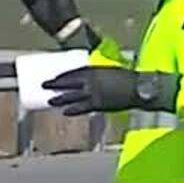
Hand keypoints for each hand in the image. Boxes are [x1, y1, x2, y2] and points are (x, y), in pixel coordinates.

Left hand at [43, 66, 176, 115]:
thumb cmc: (127, 78)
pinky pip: (82, 108)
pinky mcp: (99, 104)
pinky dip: (73, 110)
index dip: (63, 76)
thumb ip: (98, 75)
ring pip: (73, 96)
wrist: (139, 88)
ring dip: (60, 99)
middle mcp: (92, 81)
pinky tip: (65, 112)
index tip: (54, 78)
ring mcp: (94, 93)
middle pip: (69, 83)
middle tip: (44, 86)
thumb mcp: (110, 71)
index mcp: (95, 70)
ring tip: (50, 101)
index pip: (74, 72)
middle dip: (55, 85)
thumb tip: (89, 79)